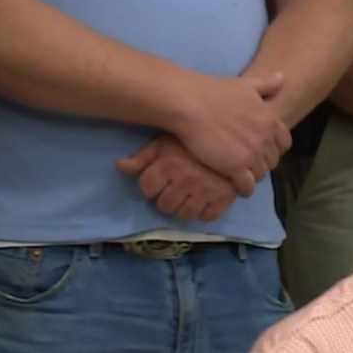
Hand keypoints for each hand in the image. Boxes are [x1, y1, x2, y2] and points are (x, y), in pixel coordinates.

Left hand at [118, 135, 237, 222]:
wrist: (232, 135)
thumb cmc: (191, 139)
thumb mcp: (164, 142)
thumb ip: (142, 157)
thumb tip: (120, 167)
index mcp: (168, 164)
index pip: (146, 189)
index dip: (149, 187)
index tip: (157, 182)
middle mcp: (185, 179)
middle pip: (163, 206)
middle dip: (165, 199)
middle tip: (173, 190)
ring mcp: (206, 190)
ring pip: (184, 215)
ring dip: (183, 209)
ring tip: (187, 196)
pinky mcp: (224, 197)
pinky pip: (207, 217)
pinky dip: (204, 212)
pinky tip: (204, 200)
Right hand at [173, 73, 289, 196]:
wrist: (191, 104)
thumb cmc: (214, 92)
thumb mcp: (244, 84)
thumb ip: (265, 85)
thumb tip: (282, 77)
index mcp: (270, 120)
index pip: (284, 143)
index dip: (272, 148)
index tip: (259, 149)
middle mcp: (265, 139)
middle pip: (272, 160)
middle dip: (261, 163)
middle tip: (247, 164)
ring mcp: (252, 155)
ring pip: (261, 174)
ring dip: (252, 176)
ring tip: (239, 176)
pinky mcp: (235, 168)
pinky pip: (247, 186)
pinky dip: (243, 188)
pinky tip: (234, 186)